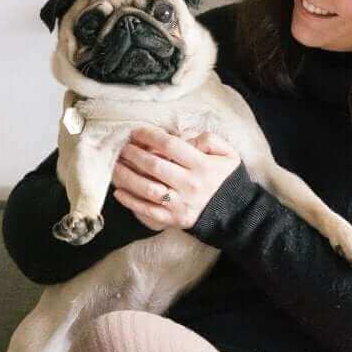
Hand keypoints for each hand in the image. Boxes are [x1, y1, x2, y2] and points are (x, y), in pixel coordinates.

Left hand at [111, 125, 239, 231]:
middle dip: (134, 154)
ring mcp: (180, 204)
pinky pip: (148, 211)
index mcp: (202, 166)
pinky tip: (119, 192)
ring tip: (115, 165)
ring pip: (146, 189)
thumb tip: (182, 138)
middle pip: (154, 166)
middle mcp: (189, 184)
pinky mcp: (174, 219)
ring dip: (127, 176)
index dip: (150, 136)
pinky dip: (131, 202)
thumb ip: (208, 140)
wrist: (237, 214)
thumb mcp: (228, 154)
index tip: (137, 131)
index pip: (171, 146)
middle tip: (122, 147)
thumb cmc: (228, 180)